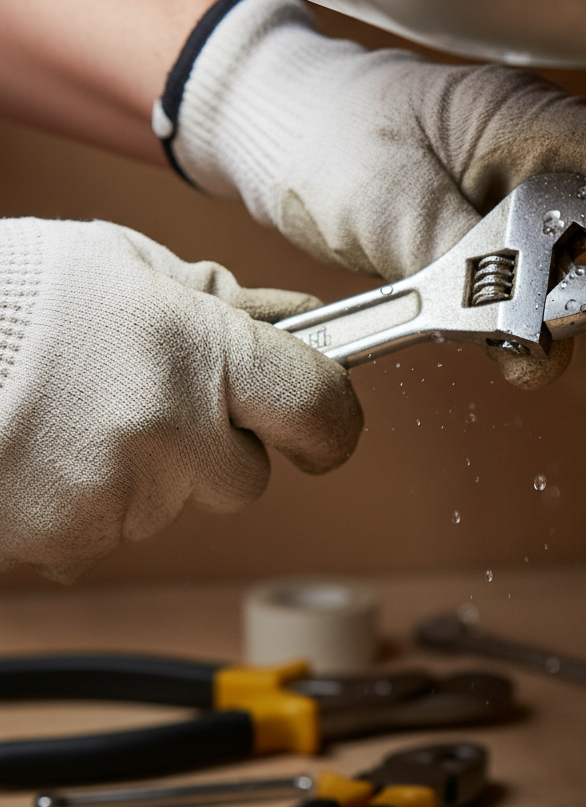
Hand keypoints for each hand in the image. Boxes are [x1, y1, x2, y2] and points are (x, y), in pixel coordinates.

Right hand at [0, 218, 359, 580]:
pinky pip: (116, 529)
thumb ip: (223, 304)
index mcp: (199, 350)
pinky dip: (96, 500)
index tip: (324, 423)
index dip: (332, 421)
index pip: (320, 410)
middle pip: (249, 475)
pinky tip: (50, 451)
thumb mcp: (126, 264)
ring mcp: (117, 494)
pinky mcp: (70, 541)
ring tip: (81, 413)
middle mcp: (169, 430)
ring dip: (152, 470)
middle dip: (218, 445)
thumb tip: (301, 326)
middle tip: (154, 397)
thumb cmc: (12, 292)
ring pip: (179, 504)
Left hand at [167, 0, 585, 377]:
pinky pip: (567, 294)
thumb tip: (526, 323)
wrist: (279, 133)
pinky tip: (553, 363)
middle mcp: (549, 163)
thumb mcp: (386, 197)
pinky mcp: (511, 247)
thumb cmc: (326, 137)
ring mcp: (534, 206)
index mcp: (534, 124)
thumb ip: (459, 258)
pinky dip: (572, 336)